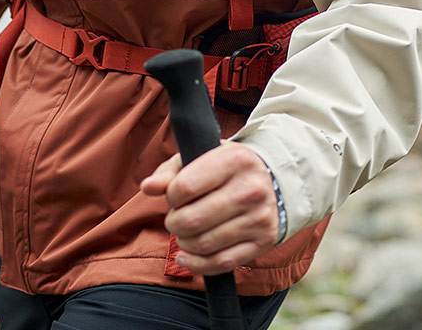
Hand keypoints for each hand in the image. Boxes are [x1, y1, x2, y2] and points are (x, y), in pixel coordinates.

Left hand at [140, 142, 280, 274]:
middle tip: (177, 218)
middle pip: (191, 220)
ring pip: (203, 244)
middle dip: (174, 223)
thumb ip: (170, 171)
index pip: (184, 187)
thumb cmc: (227, 169)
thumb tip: (147, 187)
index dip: (170, 196)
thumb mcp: (200, 158)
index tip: (175, 196)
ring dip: (184, 243)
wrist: (273, 181)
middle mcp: (251, 189)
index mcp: (235, 160)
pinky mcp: (264, 241)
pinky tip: (188, 256)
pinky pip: (222, 263)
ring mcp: (259, 217)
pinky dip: (197, 264)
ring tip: (186, 232)